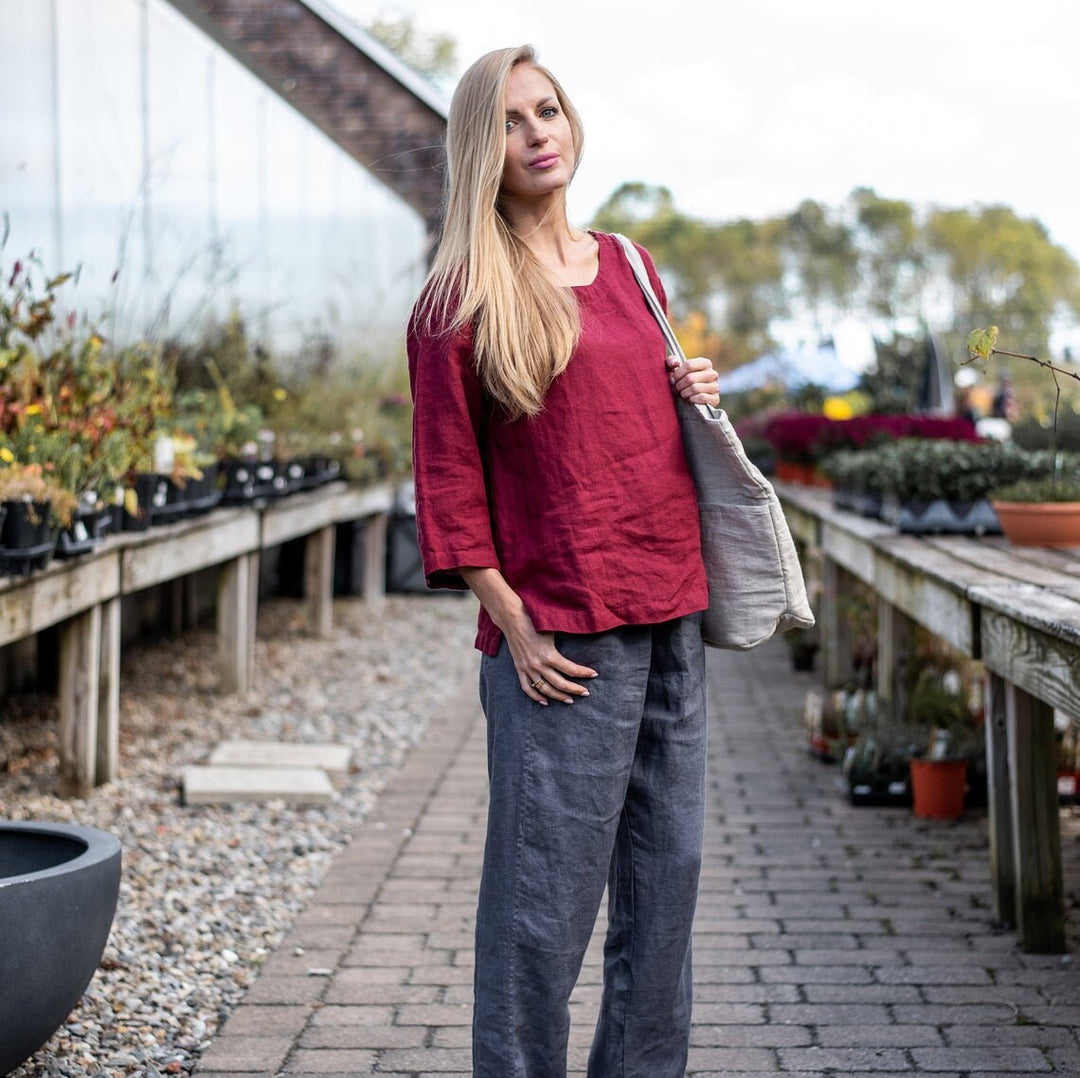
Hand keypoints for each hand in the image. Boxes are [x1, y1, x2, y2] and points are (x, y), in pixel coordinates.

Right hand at [460, 566, 596, 703]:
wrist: (512, 619)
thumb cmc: (535, 620)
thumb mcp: (553, 628)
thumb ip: (567, 635)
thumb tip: (585, 635)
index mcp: (549, 655)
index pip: (571, 669)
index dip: (584, 673)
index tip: (594, 674)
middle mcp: (538, 665)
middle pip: (560, 684)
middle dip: (575, 690)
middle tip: (586, 693)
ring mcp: (528, 669)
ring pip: (545, 689)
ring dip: (558, 697)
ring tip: (570, 700)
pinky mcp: (519, 669)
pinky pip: (527, 688)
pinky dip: (536, 696)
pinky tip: (545, 701)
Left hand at [668, 354, 719, 406]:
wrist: (691, 399)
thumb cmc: (682, 381)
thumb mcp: (675, 369)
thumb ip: (671, 361)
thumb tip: (676, 363)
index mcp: (705, 363)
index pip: (689, 365)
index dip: (677, 374)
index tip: (673, 379)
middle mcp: (713, 374)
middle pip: (690, 378)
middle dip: (679, 385)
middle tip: (676, 388)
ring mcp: (715, 386)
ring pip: (695, 388)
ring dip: (684, 393)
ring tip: (682, 393)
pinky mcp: (715, 399)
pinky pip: (702, 397)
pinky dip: (692, 399)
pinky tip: (690, 399)